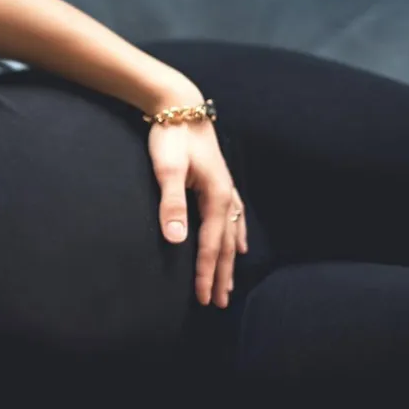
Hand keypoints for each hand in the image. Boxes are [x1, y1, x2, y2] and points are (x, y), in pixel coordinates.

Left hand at [149, 117, 247, 308]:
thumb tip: (177, 239)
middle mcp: (225, 195)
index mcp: (215, 196)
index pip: (210, 244)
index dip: (205, 272)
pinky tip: (241, 245)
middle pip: (225, 245)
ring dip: (230, 261)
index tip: (203, 298)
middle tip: (219, 303)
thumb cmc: (171, 136)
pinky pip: (234, 218)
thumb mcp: (167, 169)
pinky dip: (237, 236)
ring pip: (231, 233)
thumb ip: (172, 204)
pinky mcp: (219, 182)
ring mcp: (225, 188)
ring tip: (229, 284)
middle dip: (221, 275)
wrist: (179, 105)